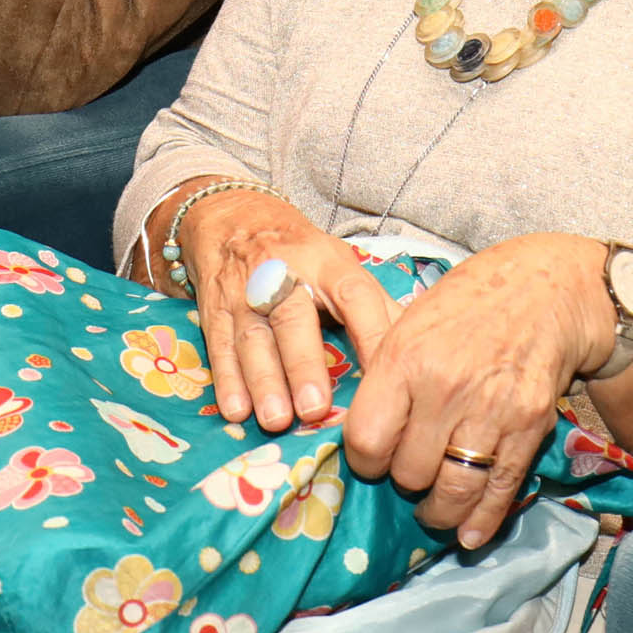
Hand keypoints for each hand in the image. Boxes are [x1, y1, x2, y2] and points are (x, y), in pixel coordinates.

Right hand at [177, 189, 396, 434]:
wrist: (232, 213)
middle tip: (315, 408)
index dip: (371, 333)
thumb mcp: (339, 263)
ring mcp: (244, 290)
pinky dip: (227, 379)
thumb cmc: (299, 250)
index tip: (385, 376)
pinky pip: (219, 344)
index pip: (354, 295)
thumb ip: (374, 305)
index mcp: (327, 262)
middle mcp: (284, 273)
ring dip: (264, 379)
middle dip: (303, 364)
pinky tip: (237, 409)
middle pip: (293, 317)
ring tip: (277, 419)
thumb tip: (418, 347)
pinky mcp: (214, 307)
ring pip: (253, 336)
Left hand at [344, 233, 611, 547]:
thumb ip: (384, 375)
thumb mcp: (408, 322)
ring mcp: (491, 410)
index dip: (363, 460)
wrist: (541, 290)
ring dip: (438, 511)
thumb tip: (354, 428)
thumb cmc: (464, 303)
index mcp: (404, 357)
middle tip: (407, 472)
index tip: (371, 458)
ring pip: (452, 491)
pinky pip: (500, 490)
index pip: (366, 439)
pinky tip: (469, 534)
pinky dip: (482, 521)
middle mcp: (445, 388)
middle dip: (404, 480)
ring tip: (432, 510)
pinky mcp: (529, 428)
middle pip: (409, 472)